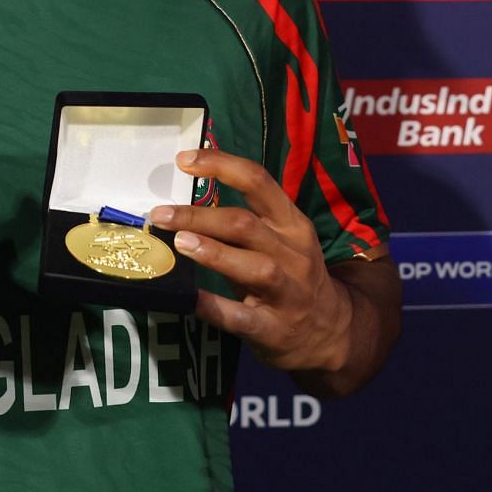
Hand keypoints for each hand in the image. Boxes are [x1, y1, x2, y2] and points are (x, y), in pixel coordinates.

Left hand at [148, 147, 352, 373]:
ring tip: (179, 243)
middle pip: (245, 224)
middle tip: (161, 214)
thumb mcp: (281, 241)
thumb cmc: (291, 276)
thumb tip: (183, 207)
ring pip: (253, 266)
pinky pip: (241, 316)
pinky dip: (213, 305)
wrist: (331, 331)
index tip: (183, 160)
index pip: (258, 181)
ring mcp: (287, 292)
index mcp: (292, 223)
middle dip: (200, 216)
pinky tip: (189, 297)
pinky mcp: (274, 328)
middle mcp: (292, 253)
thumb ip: (243, 223)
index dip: (220, 165)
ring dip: (213, 252)